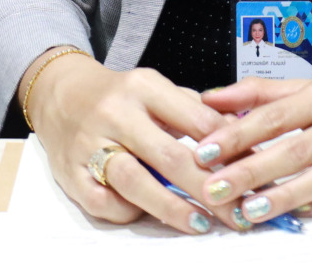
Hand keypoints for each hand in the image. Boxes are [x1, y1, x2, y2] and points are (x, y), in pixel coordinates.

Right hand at [21, 49, 229, 234]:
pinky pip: (103, 202)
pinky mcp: (71, 173)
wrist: (60, 95)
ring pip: (136, 182)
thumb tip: (243, 135)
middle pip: (171, 156)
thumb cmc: (121, 97)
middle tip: (238, 212)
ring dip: (173, 207)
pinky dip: (127, 212)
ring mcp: (90, 144)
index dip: (227, 149)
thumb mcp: (157, 90)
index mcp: (144, 87)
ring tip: (202, 223)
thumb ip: (195, 111)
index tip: (251, 171)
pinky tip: (148, 215)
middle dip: (209, 189)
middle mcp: (116, 113)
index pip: (195, 119)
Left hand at [189, 64, 311, 224]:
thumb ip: (261, 93)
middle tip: (214, 187)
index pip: (275, 113)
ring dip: (284, 195)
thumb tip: (210, 99)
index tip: (203, 150)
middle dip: (251, 170)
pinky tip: (295, 214)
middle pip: (294, 148)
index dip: (237, 133)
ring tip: (249, 210)